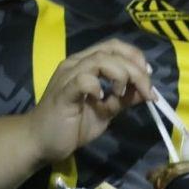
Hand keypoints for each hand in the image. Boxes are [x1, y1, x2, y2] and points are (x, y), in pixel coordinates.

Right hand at [29, 40, 155, 163]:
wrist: (40, 141)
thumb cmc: (71, 126)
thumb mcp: (106, 111)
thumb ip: (123, 99)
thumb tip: (147, 91)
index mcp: (85, 65)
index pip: (113, 46)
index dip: (134, 56)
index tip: (148, 76)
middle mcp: (75, 64)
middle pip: (111, 51)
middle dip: (135, 69)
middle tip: (146, 91)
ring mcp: (67, 77)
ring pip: (99, 60)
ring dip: (121, 75)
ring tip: (121, 95)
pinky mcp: (63, 93)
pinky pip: (83, 80)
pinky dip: (97, 86)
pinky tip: (100, 99)